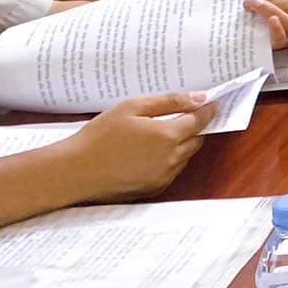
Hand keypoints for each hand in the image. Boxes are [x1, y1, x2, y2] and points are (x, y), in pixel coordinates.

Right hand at [65, 92, 217, 200]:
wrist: (74, 171)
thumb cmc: (99, 135)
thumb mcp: (132, 107)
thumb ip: (168, 101)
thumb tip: (198, 98)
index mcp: (167, 136)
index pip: (199, 121)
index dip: (207, 111)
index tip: (213, 104)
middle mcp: (170, 159)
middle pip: (196, 139)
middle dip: (194, 127)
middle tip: (184, 116)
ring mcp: (163, 176)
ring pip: (185, 157)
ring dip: (181, 144)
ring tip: (158, 134)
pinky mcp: (154, 189)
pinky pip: (172, 171)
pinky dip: (169, 160)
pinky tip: (149, 153)